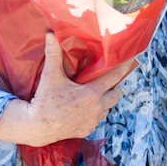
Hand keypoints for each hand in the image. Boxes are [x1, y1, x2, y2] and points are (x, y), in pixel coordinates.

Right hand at [0, 33, 133, 145]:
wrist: (36, 127)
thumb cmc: (43, 100)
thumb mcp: (50, 76)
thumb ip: (53, 55)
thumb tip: (51, 35)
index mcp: (91, 93)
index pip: (114, 77)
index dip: (123, 68)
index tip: (131, 60)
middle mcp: (96, 107)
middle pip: (116, 94)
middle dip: (115, 86)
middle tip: (110, 79)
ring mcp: (93, 120)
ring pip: (107, 108)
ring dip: (105, 100)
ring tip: (98, 93)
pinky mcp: (87, 130)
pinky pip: (97, 119)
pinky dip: (95, 112)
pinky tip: (87, 107)